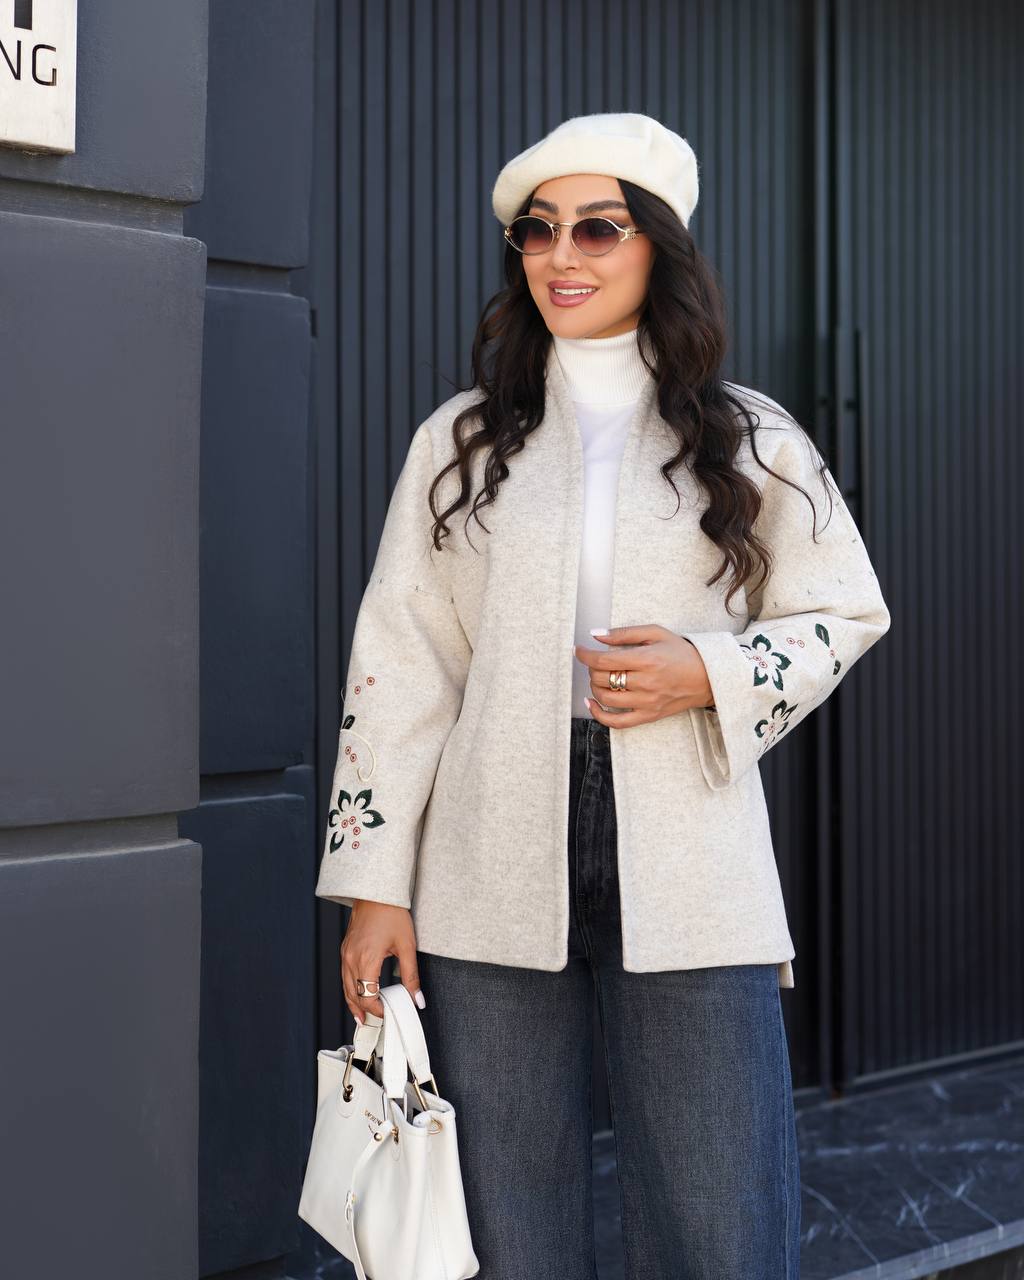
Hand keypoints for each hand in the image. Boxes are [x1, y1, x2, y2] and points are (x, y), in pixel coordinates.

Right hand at [341, 900, 424, 1023]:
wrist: (376, 891)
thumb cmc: (392, 913)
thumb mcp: (407, 945)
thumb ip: (411, 976)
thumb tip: (418, 999)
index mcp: (366, 959)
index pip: (367, 996)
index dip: (378, 1009)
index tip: (389, 1013)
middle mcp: (351, 958)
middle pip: (353, 995)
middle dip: (364, 1011)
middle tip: (374, 1023)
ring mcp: (346, 954)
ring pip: (346, 987)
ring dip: (354, 1003)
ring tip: (363, 1017)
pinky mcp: (345, 949)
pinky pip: (344, 975)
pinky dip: (350, 988)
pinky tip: (357, 993)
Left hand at [573, 623, 714, 728]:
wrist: (707, 677)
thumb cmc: (681, 653)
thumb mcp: (656, 633)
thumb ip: (624, 633)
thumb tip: (596, 635)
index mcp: (646, 660)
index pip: (604, 660)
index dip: (585, 655)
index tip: (579, 650)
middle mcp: (645, 683)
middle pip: (602, 678)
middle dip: (591, 668)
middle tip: (595, 661)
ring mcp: (646, 702)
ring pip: (605, 698)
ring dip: (594, 686)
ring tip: (598, 677)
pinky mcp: (648, 715)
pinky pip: (617, 722)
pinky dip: (599, 715)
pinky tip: (592, 703)